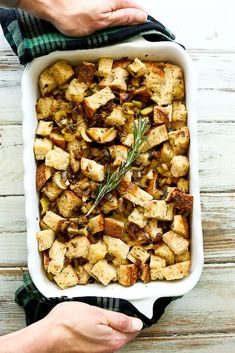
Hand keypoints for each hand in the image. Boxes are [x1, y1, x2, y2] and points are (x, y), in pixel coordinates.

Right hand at [0, 302, 142, 352]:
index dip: (134, 317)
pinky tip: (92, 320)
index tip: (131, 307)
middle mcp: (108, 348)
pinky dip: (101, 328)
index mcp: (114, 339)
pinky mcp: (90, 349)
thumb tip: (137, 323)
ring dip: (111, 324)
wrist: (48, 335)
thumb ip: (120, 320)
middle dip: (123, 320)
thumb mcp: (98, 313)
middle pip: (124, 333)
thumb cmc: (69, 322)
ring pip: (113, 335)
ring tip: (101, 312)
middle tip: (113, 307)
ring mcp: (99, 350)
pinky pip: (102, 338)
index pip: (134, 329)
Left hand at [17, 0, 147, 36]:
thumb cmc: (72, 15)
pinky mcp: (94, 1)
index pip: (137, 8)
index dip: (141, 19)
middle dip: (130, 17)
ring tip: (114, 28)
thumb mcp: (102, 22)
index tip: (144, 29)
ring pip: (117, 6)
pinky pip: (107, 7)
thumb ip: (123, 18)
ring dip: (119, 16)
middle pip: (127, 6)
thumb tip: (141, 17)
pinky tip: (101, 22)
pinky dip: (108, 14)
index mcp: (116, 0)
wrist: (51, 4)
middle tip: (129, 31)